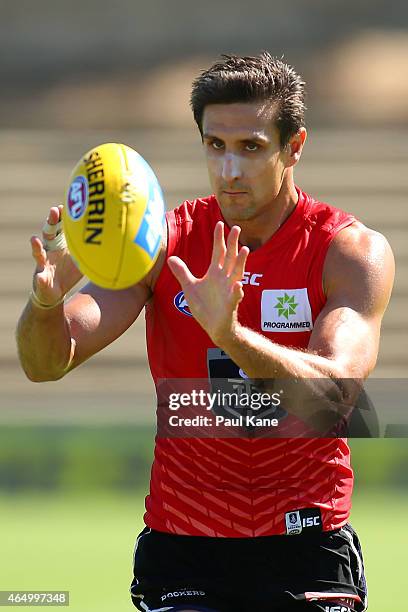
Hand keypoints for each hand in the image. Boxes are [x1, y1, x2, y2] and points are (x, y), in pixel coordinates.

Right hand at [30, 205, 82, 306]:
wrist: (56, 292)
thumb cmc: (69, 272)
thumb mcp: (82, 259)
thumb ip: (92, 250)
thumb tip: (113, 241)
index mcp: (60, 243)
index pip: (61, 226)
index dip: (64, 216)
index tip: (67, 205)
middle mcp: (50, 249)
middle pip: (49, 232)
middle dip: (51, 221)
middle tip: (54, 210)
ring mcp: (43, 262)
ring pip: (39, 251)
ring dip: (36, 245)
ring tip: (35, 240)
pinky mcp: (40, 277)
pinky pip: (40, 276)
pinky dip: (40, 276)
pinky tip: (40, 276)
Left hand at [168, 221, 248, 344]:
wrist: (213, 327)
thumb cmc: (204, 307)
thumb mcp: (190, 288)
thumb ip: (182, 273)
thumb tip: (170, 258)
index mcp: (215, 273)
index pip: (218, 252)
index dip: (219, 239)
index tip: (220, 224)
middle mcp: (224, 279)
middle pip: (230, 258)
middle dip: (233, 244)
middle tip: (236, 228)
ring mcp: (229, 291)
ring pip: (237, 273)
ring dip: (241, 262)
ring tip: (245, 250)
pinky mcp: (231, 304)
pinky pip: (235, 297)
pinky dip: (237, 292)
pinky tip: (238, 286)